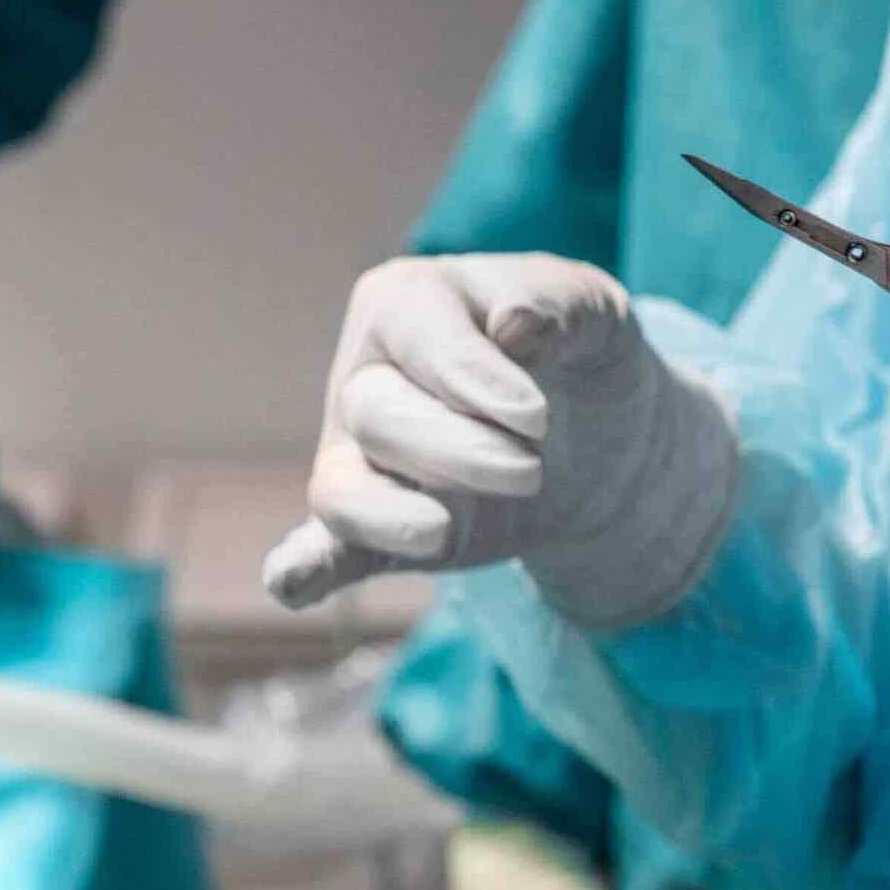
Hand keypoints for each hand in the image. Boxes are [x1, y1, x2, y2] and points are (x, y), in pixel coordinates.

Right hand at [261, 254, 737, 630]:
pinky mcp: (376, 531)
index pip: (415, 332)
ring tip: (444, 530)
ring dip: (394, 517)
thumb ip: (557, 305)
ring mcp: (360, 457)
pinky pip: (325, 551)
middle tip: (531, 471)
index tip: (538, 418)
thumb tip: (512, 326)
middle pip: (377, 415)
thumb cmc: (577, 354)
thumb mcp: (594, 312)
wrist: (599, 442)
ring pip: (343, 489)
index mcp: (408, 303)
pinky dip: (302, 568)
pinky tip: (289, 586)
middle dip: (458, 452)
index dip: (471, 376)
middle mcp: (366, 377)